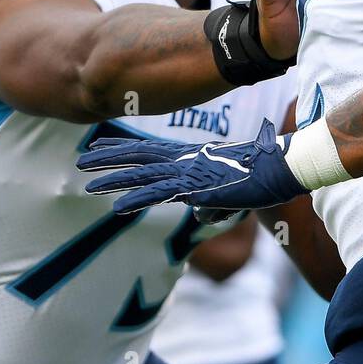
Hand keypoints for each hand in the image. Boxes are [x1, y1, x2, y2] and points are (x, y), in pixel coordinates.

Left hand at [77, 120, 303, 220]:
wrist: (280, 168)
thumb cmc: (260, 178)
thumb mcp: (229, 194)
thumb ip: (209, 202)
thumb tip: (199, 214)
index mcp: (191, 157)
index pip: (149, 150)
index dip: (123, 149)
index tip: (99, 149)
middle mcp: (185, 161)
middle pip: (139, 157)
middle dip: (109, 159)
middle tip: (82, 162)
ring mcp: (189, 173)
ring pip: (142, 175)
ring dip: (112, 180)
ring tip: (87, 185)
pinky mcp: (196, 188)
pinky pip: (159, 194)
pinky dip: (135, 200)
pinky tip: (116, 207)